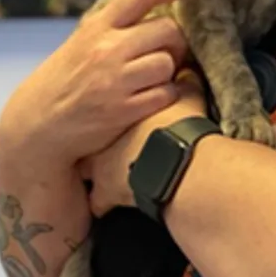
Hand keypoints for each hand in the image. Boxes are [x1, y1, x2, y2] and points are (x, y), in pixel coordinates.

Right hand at [0, 0, 196, 184]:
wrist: (37, 125)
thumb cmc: (66, 81)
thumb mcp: (81, 42)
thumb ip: (113, 25)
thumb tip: (155, 4)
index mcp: (97, 27)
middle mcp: (106, 50)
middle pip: (167, 29)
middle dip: (177, 41)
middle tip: (171, 53)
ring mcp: (115, 81)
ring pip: (168, 64)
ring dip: (169, 73)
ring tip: (153, 80)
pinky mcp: (123, 111)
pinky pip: (166, 95)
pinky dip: (166, 96)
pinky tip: (152, 98)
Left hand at [84, 71, 208, 217]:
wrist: (176, 160)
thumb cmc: (182, 126)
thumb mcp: (188, 96)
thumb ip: (184, 84)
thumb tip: (189, 72)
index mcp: (118, 110)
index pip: (102, 109)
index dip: (108, 115)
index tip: (116, 119)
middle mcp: (102, 135)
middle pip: (88, 136)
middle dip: (96, 140)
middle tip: (113, 144)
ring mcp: (99, 165)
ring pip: (86, 169)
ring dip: (96, 172)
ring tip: (113, 174)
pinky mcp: (106, 192)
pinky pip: (98, 201)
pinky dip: (103, 203)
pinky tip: (110, 204)